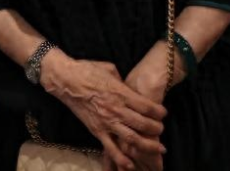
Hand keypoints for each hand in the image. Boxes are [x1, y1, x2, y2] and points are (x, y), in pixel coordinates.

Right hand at [40, 52, 165, 168]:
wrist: (66, 80)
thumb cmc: (88, 70)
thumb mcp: (110, 68)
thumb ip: (122, 80)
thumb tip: (129, 87)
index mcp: (121, 92)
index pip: (146, 106)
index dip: (158, 111)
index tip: (163, 113)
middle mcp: (116, 109)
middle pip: (143, 124)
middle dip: (156, 129)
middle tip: (161, 129)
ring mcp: (106, 122)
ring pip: (132, 139)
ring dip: (147, 145)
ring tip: (158, 148)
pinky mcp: (96, 131)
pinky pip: (111, 148)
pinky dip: (121, 158)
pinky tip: (131, 164)